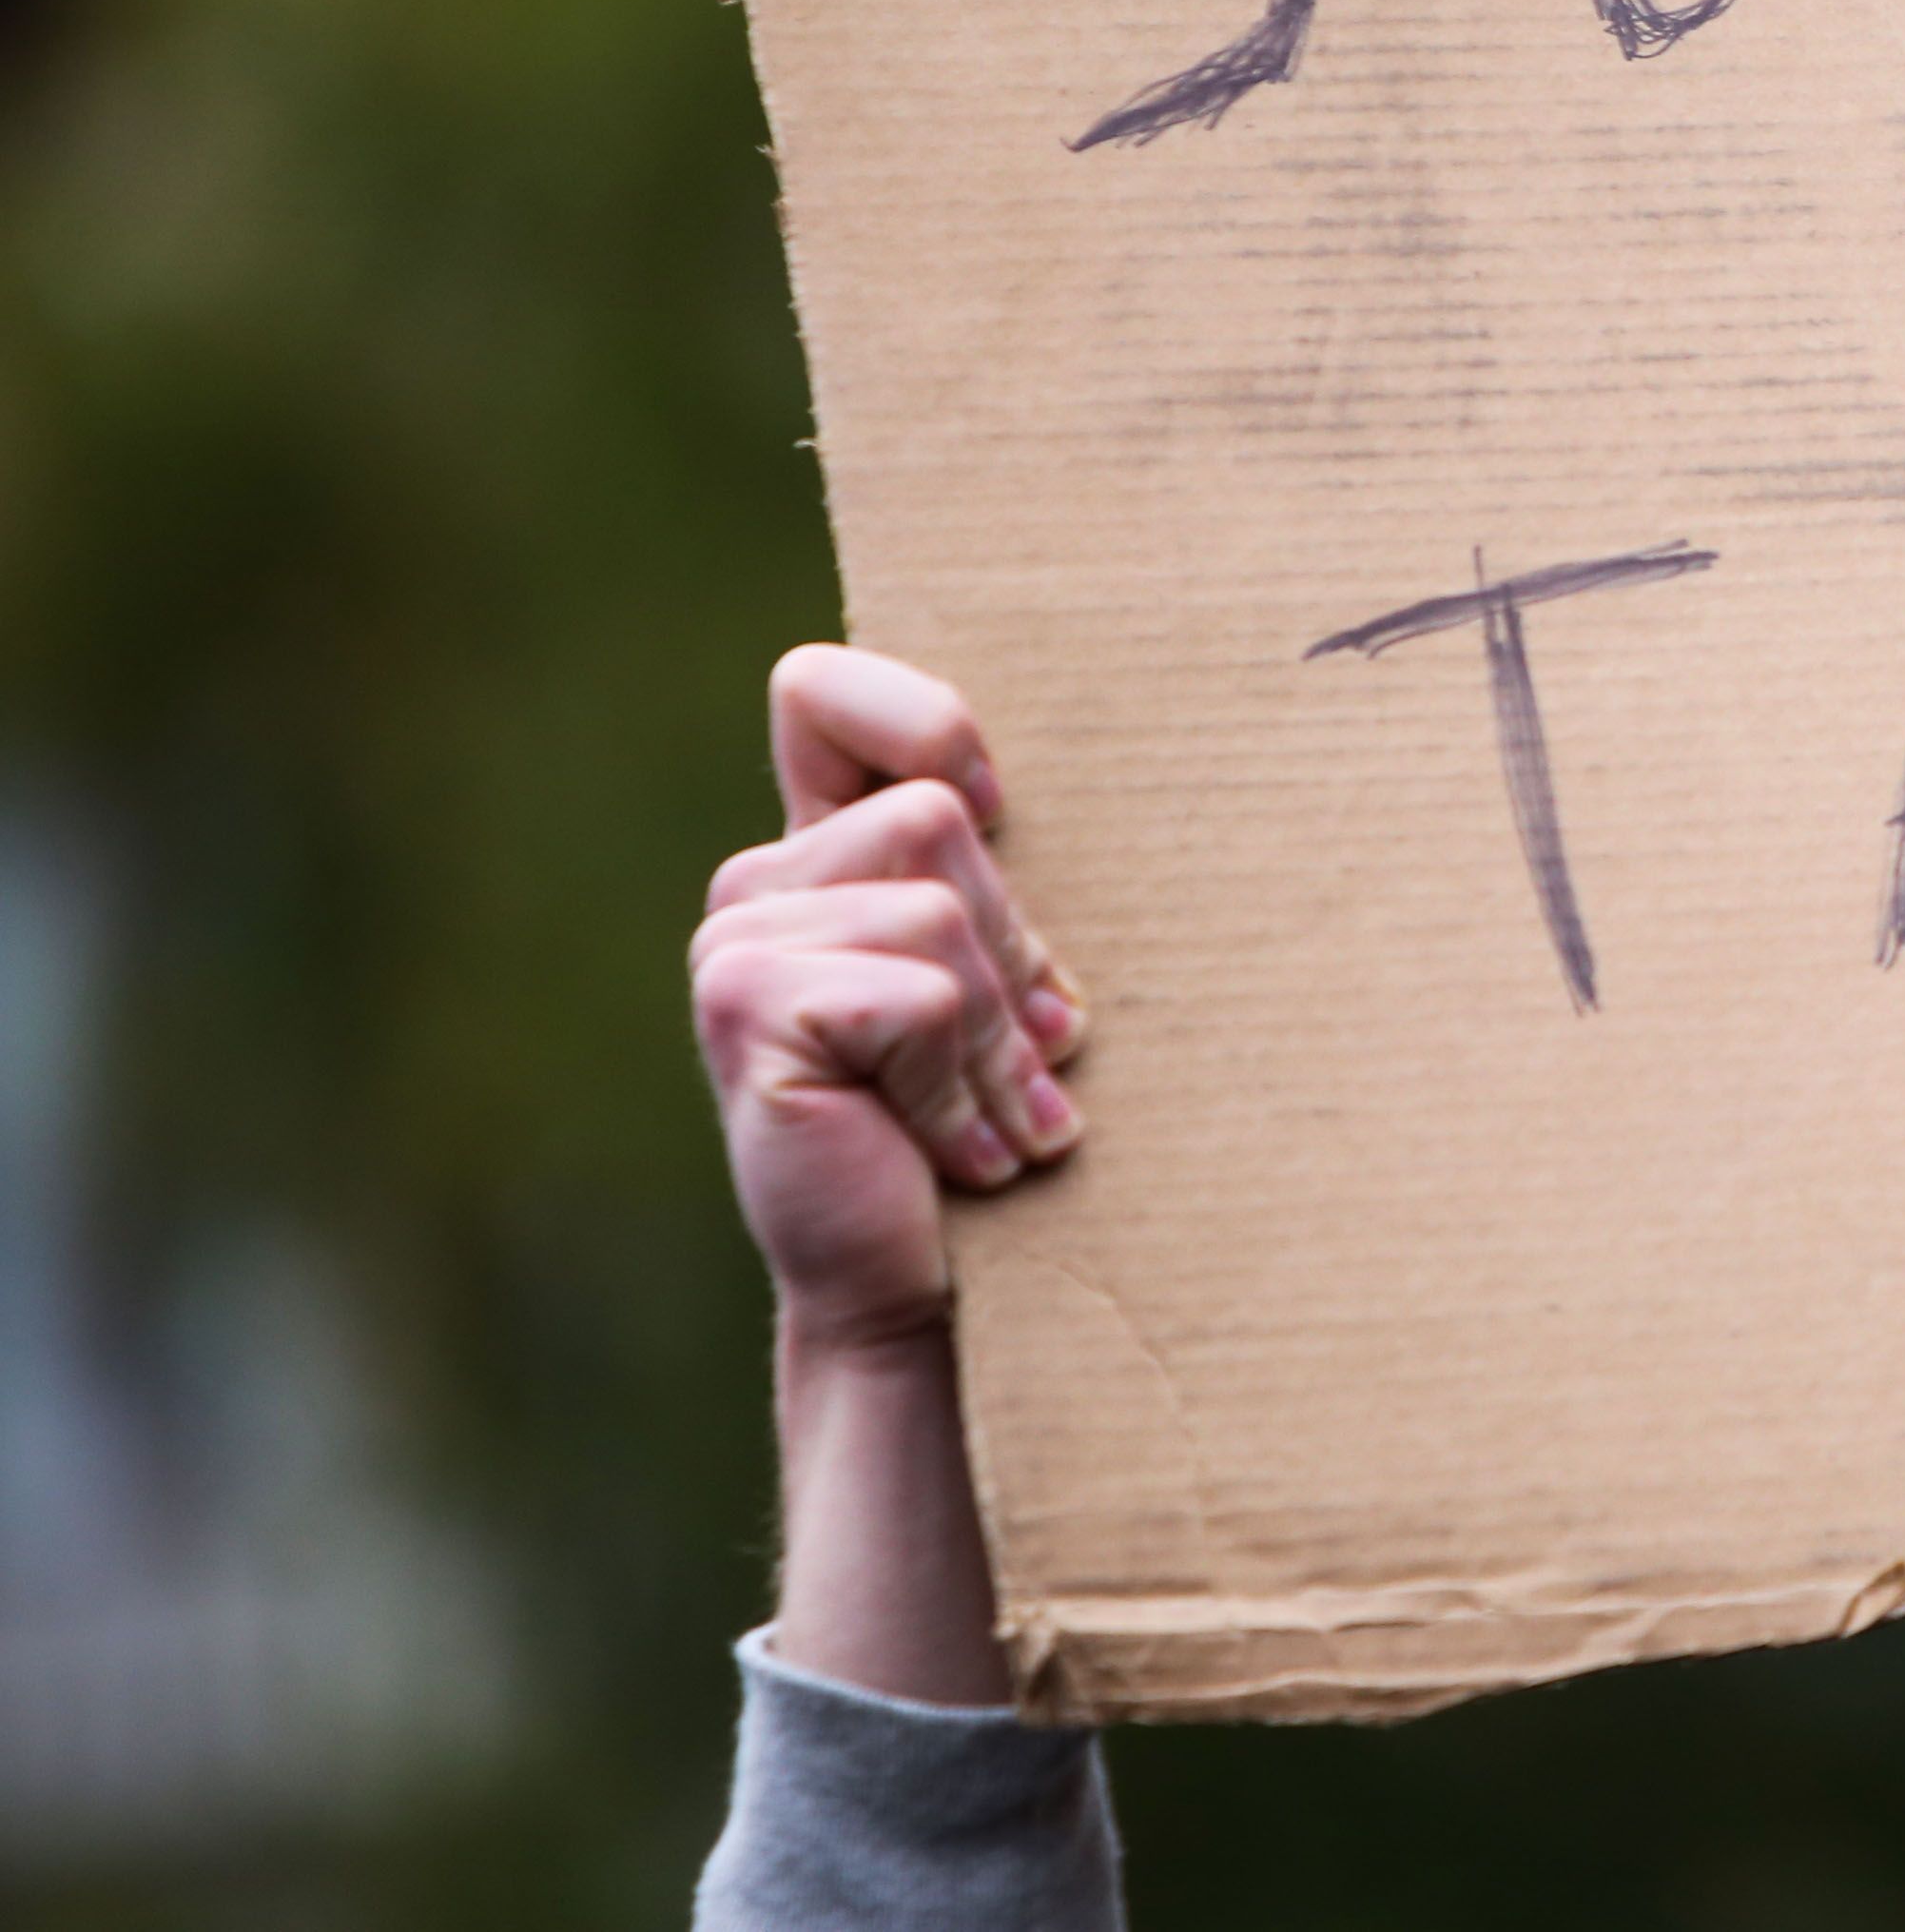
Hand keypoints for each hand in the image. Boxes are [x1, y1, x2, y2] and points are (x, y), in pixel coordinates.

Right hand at [692, 646, 1085, 1704]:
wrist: (932, 1294)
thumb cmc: (990, 1131)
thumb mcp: (1012, 985)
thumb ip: (1000, 882)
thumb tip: (1088, 778)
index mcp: (816, 855)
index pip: (822, 693)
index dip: (921, 722)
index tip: (1003, 815)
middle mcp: (755, 886)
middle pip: (939, 814)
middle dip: (1017, 948)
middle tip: (1021, 1060)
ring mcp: (733, 945)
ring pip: (943, 913)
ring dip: (998, 1036)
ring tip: (996, 1119)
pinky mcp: (746, 1009)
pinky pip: (920, 995)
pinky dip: (965, 1085)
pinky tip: (959, 1155)